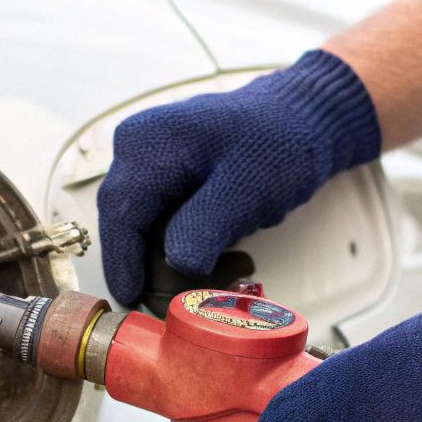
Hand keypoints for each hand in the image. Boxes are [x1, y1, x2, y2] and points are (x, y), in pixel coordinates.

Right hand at [96, 50, 380, 305]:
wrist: (301, 119)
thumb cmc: (277, 145)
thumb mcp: (243, 192)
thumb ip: (202, 229)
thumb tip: (177, 268)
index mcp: (147, 145)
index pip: (121, 216)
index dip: (123, 264)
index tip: (131, 301)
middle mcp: (137, 147)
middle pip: (127, 222)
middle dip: (148, 265)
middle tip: (174, 302)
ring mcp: (148, 158)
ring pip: (143, 223)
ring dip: (166, 256)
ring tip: (208, 277)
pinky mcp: (164, 171)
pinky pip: (160, 215)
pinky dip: (178, 240)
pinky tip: (211, 253)